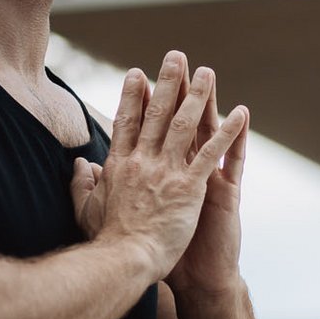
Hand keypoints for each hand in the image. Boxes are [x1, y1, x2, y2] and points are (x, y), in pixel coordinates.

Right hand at [88, 51, 248, 279]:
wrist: (125, 261)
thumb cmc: (105, 243)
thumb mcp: (86, 210)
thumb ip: (81, 184)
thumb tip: (77, 165)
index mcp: (118, 165)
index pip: (126, 121)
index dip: (132, 95)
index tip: (138, 73)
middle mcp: (142, 161)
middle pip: (156, 113)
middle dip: (168, 82)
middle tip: (176, 56)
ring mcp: (167, 172)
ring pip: (184, 124)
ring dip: (198, 96)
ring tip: (208, 72)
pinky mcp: (189, 187)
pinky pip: (212, 153)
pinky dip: (228, 132)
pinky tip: (241, 114)